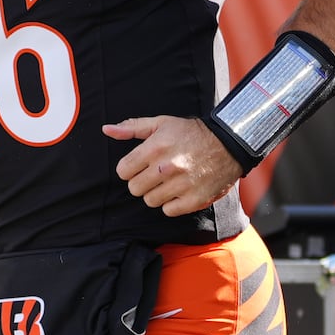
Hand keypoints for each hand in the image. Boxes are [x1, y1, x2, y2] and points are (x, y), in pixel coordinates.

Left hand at [104, 115, 242, 215]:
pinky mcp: (194, 199)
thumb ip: (131, 128)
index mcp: (155, 147)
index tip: (140, 165)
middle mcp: (167, 167)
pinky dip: (172, 203)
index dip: (129, 169)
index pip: (123, 171)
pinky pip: (168, 210)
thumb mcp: (161, 123)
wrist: (228, 143)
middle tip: (155, 174)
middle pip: (134, 188)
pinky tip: (181, 190)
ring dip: (157, 193)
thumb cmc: (191, 133)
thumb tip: (106, 130)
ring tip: (170, 181)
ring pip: (150, 201)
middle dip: (142, 182)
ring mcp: (181, 185)